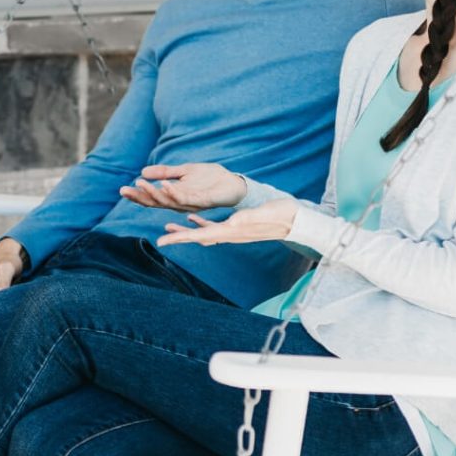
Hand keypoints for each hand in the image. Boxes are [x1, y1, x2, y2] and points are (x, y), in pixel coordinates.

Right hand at [119, 163, 247, 211]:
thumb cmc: (210, 178)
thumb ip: (165, 172)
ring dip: (154, 193)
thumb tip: (142, 171)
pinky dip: (174, 192)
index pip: (152, 198)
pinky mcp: (203, 200)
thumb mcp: (184, 171)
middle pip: (156, 202)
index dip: (137, 195)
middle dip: (140, 196)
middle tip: (124, 190)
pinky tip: (165, 184)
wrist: (233, 183)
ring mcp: (191, 202)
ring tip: (141, 184)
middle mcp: (180, 202)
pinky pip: (186, 198)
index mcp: (175, 196)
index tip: (122, 189)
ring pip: (168, 201)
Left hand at [156, 199, 297, 246]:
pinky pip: (214, 227)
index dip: (182, 238)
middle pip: (199, 237)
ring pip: (204, 233)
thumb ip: (247, 217)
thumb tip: (231, 222)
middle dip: (179, 238)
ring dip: (187, 232)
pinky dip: (201, 224)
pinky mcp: (237, 227)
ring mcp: (233, 232)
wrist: (295, 221)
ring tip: (169, 228)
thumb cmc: (282, 215)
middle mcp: (230, 234)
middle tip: (160, 239)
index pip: (202, 236)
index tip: (164, 241)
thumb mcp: (265, 213)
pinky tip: (192, 219)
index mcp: (233, 231)